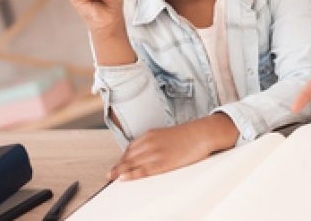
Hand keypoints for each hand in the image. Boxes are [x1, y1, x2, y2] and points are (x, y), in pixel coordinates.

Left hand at [107, 114, 237, 180]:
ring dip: (120, 171)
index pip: (130, 148)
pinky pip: (143, 170)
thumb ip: (155, 141)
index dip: (122, 158)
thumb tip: (148, 151)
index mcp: (151, 134)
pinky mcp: (163, 162)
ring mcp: (156, 152)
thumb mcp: (167, 134)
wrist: (202, 133)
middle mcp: (150, 142)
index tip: (117, 164)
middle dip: (118, 165)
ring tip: (112, 178)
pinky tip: (123, 178)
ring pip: (132, 163)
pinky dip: (131, 174)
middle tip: (109, 174)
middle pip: (128, 156)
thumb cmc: (188, 135)